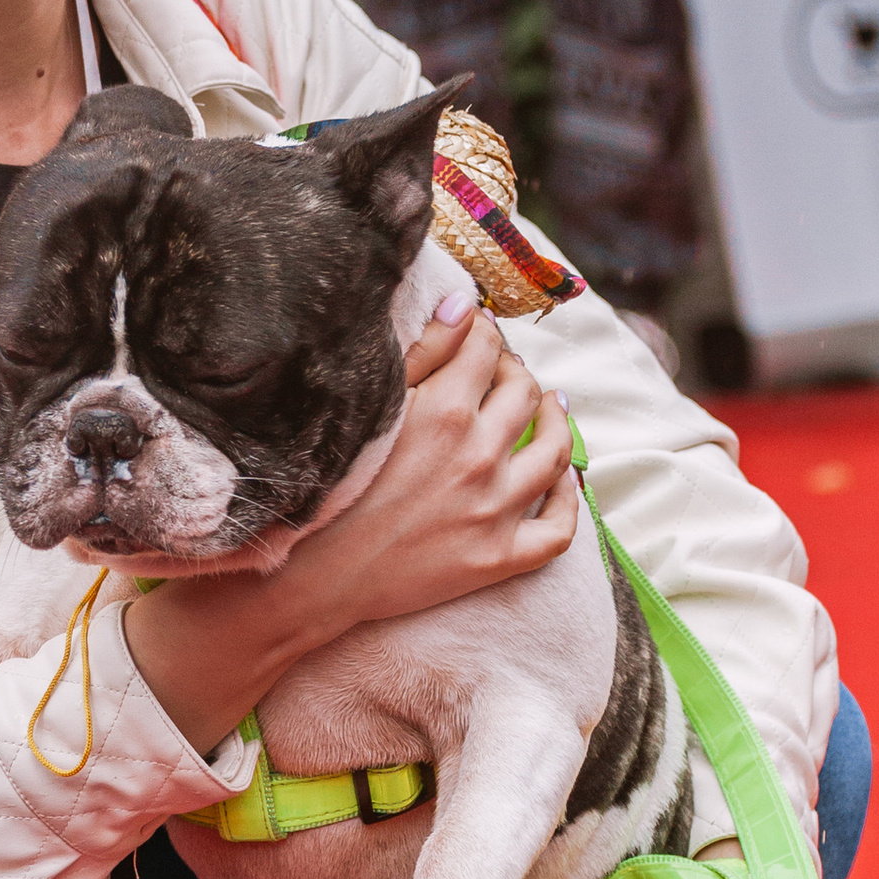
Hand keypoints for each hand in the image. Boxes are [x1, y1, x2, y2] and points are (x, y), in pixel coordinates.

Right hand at [284, 297, 578, 638]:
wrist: (310, 575)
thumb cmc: (329, 485)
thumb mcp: (372, 407)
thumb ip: (424, 351)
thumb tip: (466, 303)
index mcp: (445, 410)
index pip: (488, 349)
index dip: (486, 333)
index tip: (478, 335)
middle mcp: (479, 456)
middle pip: (526, 393)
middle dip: (517, 372)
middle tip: (505, 372)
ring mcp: (494, 511)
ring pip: (555, 452)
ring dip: (558, 421)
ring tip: (553, 407)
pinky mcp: (497, 559)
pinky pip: (558, 530)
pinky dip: (568, 502)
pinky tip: (562, 482)